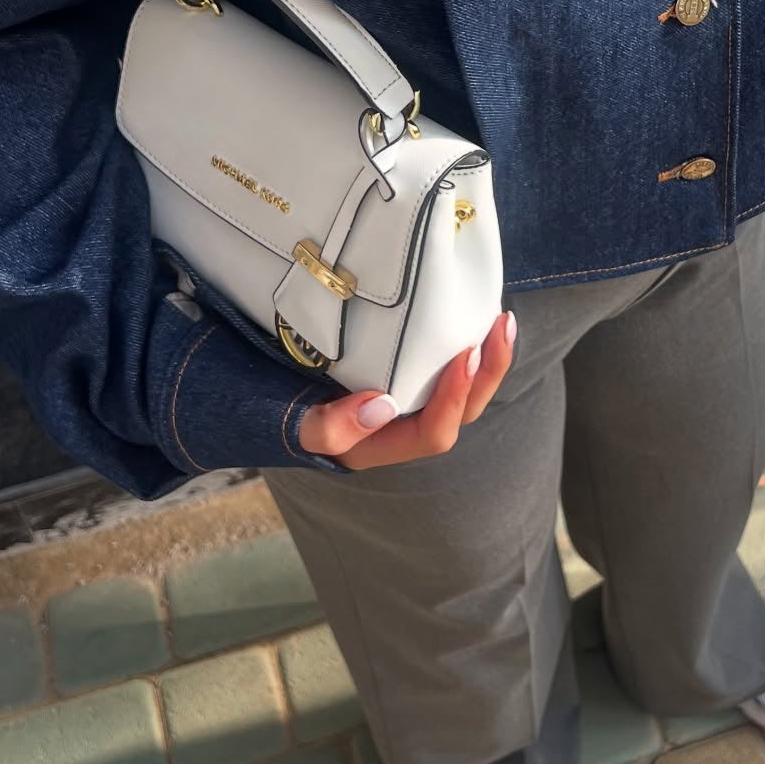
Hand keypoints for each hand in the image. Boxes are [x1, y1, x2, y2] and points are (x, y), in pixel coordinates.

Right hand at [298, 311, 516, 469]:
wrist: (261, 400)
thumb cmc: (281, 413)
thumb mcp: (295, 424)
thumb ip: (330, 427)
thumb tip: (380, 407)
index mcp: (382, 444)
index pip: (433, 434)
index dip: (453, 399)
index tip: (462, 355)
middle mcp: (402, 428)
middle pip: (460, 413)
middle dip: (487, 374)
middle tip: (500, 328)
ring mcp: (406, 402)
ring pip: (461, 392)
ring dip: (487, 360)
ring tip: (502, 321)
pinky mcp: (405, 376)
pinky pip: (446, 370)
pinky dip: (466, 347)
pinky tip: (476, 319)